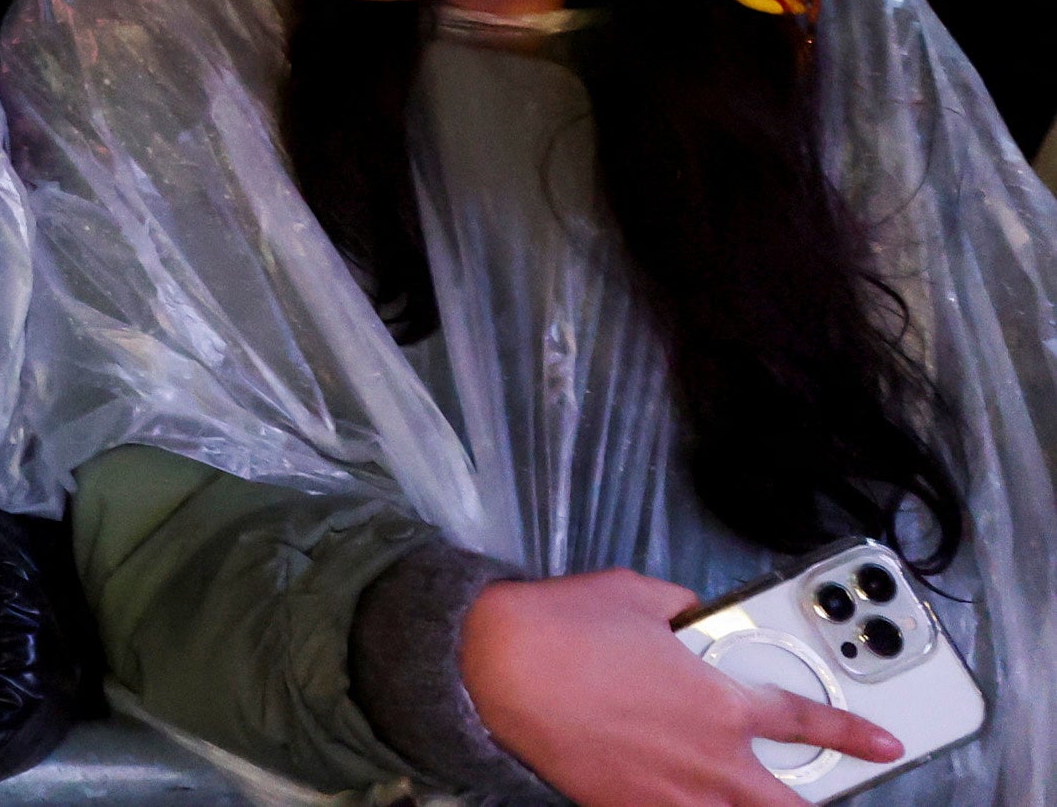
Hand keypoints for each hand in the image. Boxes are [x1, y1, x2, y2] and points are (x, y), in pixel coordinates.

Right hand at [467, 572, 903, 806]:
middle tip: (819, 796)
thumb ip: (683, 609)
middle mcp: (707, 759)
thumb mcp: (635, 593)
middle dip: (810, 804)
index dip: (853, 735)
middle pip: (786, 805)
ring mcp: (668, 794)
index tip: (884, 746)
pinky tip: (678, 800)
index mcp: (719, 702)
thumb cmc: (561, 626)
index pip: (806, 723)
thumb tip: (695, 616)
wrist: (493, 667)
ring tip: (751, 798)